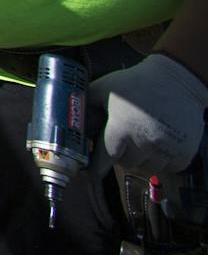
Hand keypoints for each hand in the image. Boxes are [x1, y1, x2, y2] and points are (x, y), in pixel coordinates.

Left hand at [89, 53, 207, 174]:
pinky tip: (159, 142)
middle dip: (119, 154)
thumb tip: (70, 125)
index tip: (87, 174)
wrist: (175, 80)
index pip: (103, 160)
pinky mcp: (184, 154)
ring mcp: (166, 150)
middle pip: (124, 164)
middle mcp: (144, 143)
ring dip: (141, 159)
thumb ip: (85, 107)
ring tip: (142, 137)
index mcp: (121, 128)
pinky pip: (167, 168)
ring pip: (146, 168)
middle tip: (122, 139)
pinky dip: (162, 161)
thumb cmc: (135, 83)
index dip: (93, 170)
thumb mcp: (103, 89)